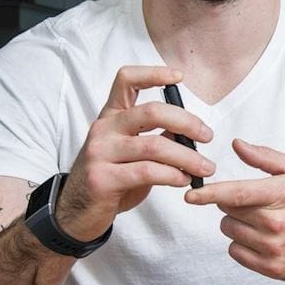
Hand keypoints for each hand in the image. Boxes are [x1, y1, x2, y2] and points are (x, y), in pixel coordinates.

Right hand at [54, 66, 215, 241]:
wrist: (77, 211)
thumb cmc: (111, 178)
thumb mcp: (132, 153)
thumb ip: (157, 137)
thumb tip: (190, 131)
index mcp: (111, 116)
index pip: (126, 80)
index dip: (153, 73)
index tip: (179, 76)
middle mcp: (103, 129)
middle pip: (151, 112)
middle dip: (187, 122)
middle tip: (207, 136)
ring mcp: (100, 153)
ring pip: (155, 146)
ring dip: (188, 157)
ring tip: (205, 168)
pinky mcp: (103, 178)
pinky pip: (148, 172)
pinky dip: (173, 175)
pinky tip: (183, 181)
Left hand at [185, 139, 284, 281]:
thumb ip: (265, 157)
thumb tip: (236, 144)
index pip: (238, 194)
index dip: (210, 194)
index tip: (190, 195)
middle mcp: (280, 223)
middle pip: (229, 211)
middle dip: (232, 204)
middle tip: (255, 203)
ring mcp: (276, 248)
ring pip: (229, 230)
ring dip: (236, 223)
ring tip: (261, 221)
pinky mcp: (272, 268)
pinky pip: (235, 252)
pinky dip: (241, 244)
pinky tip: (261, 239)